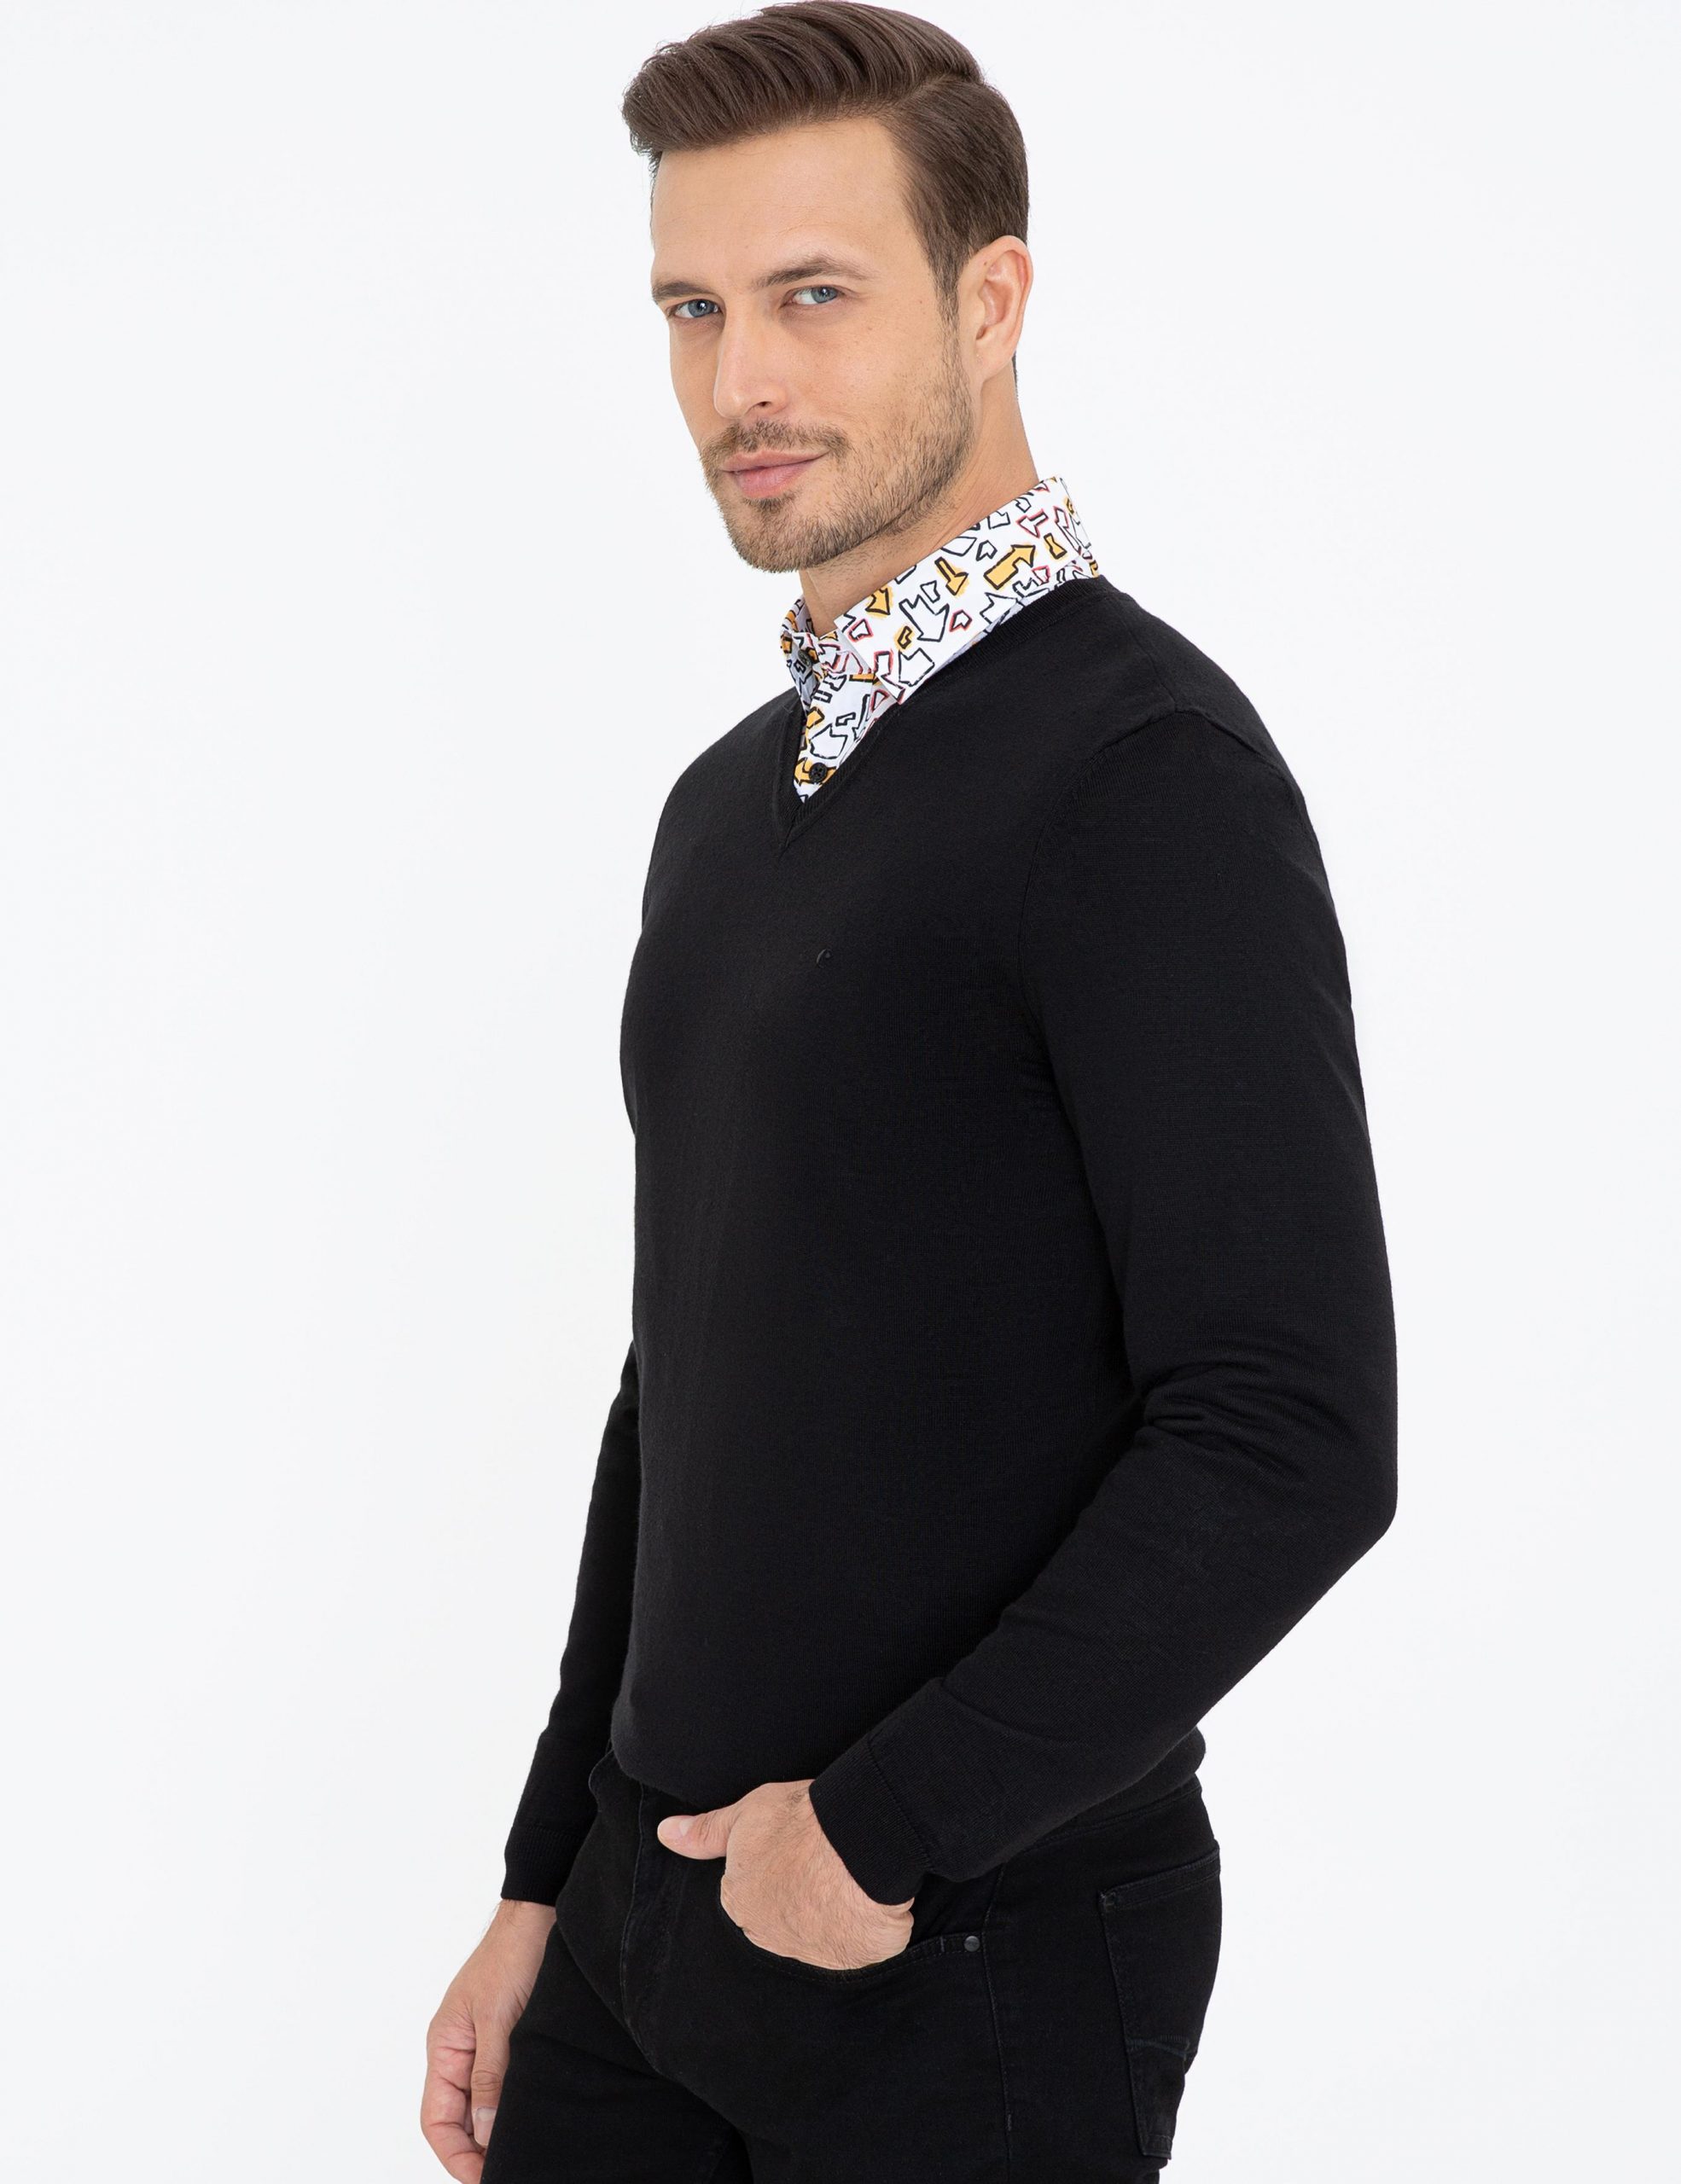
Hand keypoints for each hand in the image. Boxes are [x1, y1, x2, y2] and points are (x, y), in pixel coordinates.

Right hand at [421, 1898, 553, 2179]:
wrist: (542, 1911)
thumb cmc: (514, 1953)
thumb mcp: (501, 2019)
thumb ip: (491, 2076)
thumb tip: (486, 2132)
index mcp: (445, 2047)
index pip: (436, 2121)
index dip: (457, 2157)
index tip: (486, 2178)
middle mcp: (459, 2051)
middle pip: (457, 2120)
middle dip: (478, 2151)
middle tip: (511, 2171)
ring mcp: (484, 2044)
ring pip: (481, 2104)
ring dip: (496, 2129)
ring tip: (525, 2151)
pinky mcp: (510, 2037)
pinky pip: (502, 2084)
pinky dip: (512, 2105)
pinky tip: (534, 2115)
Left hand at [657, 1777, 913, 1969]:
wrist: (853, 1843)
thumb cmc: (798, 1822)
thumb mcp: (744, 1814)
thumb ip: (705, 1833)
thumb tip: (665, 1834)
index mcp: (739, 1903)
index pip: (750, 1891)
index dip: (776, 1866)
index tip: (794, 1848)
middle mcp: (767, 1937)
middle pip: (780, 1917)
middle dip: (797, 1896)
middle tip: (820, 1861)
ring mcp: (810, 1953)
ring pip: (817, 1934)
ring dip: (829, 1914)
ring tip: (846, 1877)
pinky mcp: (851, 1961)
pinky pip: (855, 1947)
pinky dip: (863, 1929)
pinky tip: (867, 1900)